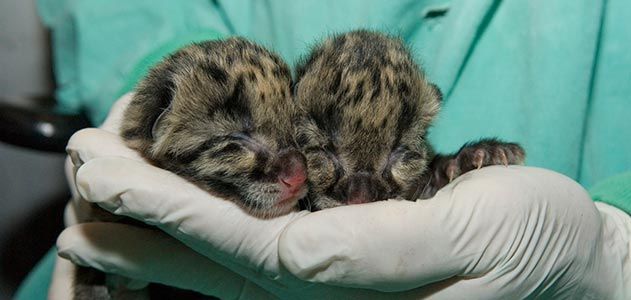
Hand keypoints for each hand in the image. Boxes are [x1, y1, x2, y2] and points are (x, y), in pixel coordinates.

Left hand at [57, 95, 629, 298]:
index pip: (238, 251)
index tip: (107, 176)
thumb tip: (297, 254)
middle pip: (212, 264)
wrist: (568, 262)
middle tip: (76, 180)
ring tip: (92, 207)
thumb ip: (380, 254)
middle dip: (139, 224)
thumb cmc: (532, 242)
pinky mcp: (342, 267)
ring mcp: (330, 285)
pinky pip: (257, 257)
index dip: (169, 213)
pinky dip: (204, 235)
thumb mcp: (473, 238)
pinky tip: (171, 221)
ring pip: (223, 265)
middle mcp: (326, 295)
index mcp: (349, 287)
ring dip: (156, 233)